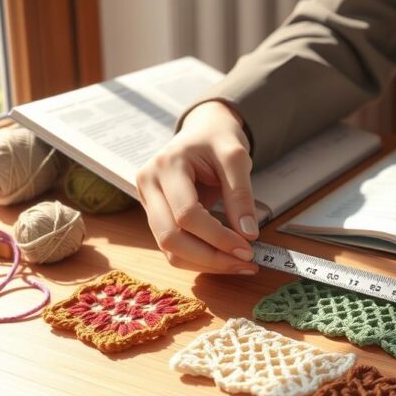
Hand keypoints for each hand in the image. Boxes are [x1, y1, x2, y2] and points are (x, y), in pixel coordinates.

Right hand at [136, 100, 259, 273]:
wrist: (202, 131)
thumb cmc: (217, 140)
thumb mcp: (236, 157)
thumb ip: (240, 194)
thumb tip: (247, 235)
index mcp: (165, 166)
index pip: (187, 214)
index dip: (218, 237)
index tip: (248, 249)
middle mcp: (148, 185)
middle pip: (170, 237)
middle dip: (210, 258)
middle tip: (245, 263)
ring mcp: (147, 202)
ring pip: (169, 249)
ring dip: (205, 263)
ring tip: (238, 264)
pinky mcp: (155, 216)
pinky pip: (173, 248)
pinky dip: (199, 259)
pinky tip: (224, 258)